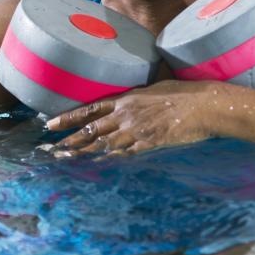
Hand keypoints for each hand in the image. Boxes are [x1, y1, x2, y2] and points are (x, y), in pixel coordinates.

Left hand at [45, 81, 225, 157]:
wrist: (204, 105)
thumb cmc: (185, 94)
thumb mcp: (156, 88)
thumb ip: (139, 98)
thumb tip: (131, 103)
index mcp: (127, 99)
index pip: (91, 108)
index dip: (69, 117)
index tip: (52, 123)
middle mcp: (126, 115)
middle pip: (91, 129)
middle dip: (69, 139)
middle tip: (50, 148)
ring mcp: (136, 131)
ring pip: (102, 144)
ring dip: (81, 152)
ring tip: (63, 158)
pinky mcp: (148, 144)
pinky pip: (122, 154)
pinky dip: (106, 161)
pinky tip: (93, 166)